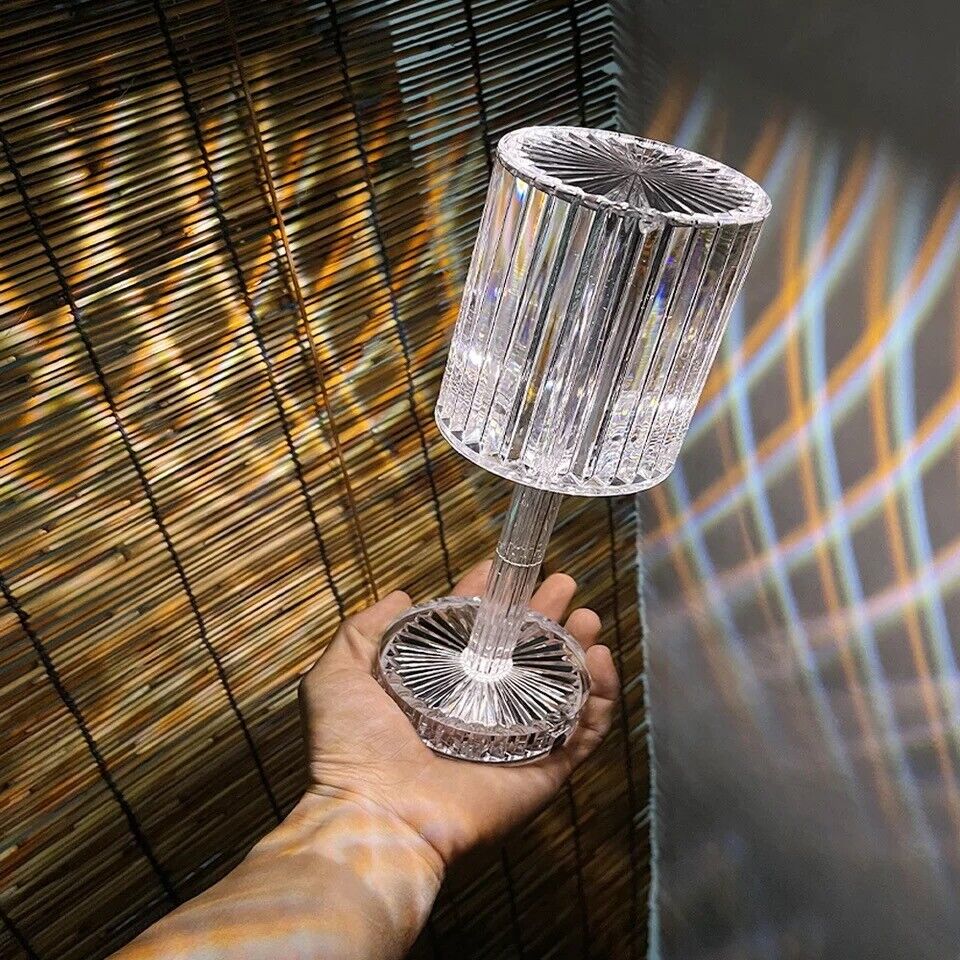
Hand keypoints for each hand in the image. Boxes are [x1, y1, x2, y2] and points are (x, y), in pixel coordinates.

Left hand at [294, 560, 619, 870]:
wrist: (376, 815)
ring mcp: (515, 738)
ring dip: (578, 647)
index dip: (488, 597)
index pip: (472, 631)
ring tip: (587, 616)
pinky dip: (601, 697)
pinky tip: (599, 660)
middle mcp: (479, 708)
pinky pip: (584, 731)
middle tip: (562, 583)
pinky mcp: (543, 768)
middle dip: (545, 614)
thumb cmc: (350, 746)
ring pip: (561, 686)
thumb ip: (365, 630)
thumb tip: (403, 595)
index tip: (501, 567)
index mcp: (439, 686)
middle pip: (524, 652)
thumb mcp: (339, 673)